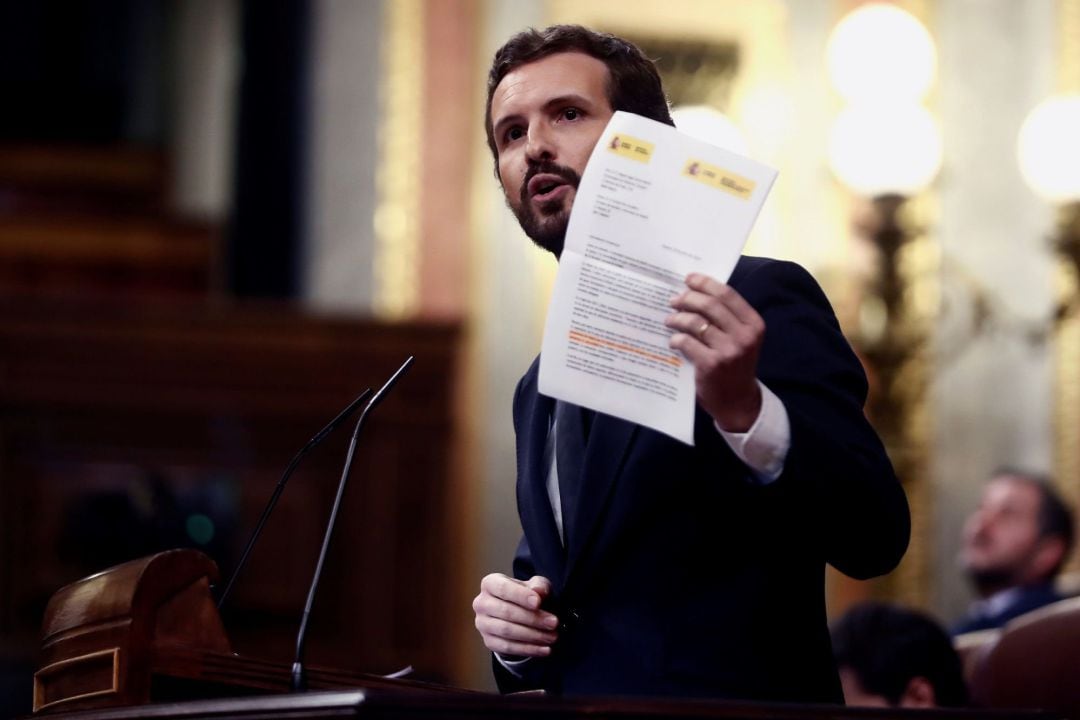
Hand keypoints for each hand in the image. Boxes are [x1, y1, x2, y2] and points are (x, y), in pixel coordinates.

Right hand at [473, 573, 557, 656]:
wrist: (517, 613)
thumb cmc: (525, 595)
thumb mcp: (535, 585)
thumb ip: (539, 585)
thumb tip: (539, 591)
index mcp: (490, 584)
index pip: (503, 588)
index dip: (521, 596)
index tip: (538, 602)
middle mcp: (482, 603)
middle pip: (506, 612)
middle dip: (533, 618)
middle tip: (553, 623)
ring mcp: (482, 624)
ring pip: (507, 631)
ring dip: (532, 635)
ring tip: (552, 637)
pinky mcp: (488, 641)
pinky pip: (507, 647)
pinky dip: (528, 649)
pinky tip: (544, 649)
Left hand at [666, 273, 763, 431]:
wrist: (738, 401)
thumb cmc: (735, 366)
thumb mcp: (741, 339)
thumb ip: (726, 318)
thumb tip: (694, 292)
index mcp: (754, 324)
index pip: (727, 294)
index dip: (705, 283)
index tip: (689, 279)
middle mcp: (744, 335)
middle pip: (709, 305)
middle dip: (687, 298)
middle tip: (674, 300)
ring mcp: (729, 350)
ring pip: (695, 322)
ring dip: (677, 318)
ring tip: (669, 320)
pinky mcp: (712, 364)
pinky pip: (687, 342)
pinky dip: (676, 339)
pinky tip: (672, 341)